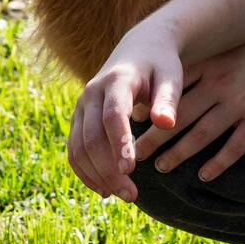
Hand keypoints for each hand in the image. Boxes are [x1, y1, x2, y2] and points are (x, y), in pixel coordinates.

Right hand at [67, 21, 184, 202]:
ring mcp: (82, 105)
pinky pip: (74, 149)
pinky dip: (85, 171)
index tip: (130, 170)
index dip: (119, 143)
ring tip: (123, 196)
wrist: (141, 47)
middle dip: (109, 169)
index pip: (112, 115)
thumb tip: (166, 124)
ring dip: (96, 176)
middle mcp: (92, 92)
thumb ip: (168, 100)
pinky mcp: (78, 117)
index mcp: (117, 80)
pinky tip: (105, 189)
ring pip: (77, 147)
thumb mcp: (171, 76)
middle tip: (132, 195)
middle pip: (91, 137)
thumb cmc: (161, 65)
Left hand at [132, 26, 244, 182]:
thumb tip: (172, 79)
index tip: (127, 122)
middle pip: (180, 116)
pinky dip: (219, 163)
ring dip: (179, 152)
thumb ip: (205, 62)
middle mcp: (222, 84)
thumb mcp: (230, 47)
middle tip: (134, 154)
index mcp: (212, 65)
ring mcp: (241, 103)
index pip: (171, 90)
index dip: (149, 107)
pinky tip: (204, 175)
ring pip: (203, 134)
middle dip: (154, 136)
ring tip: (162, 167)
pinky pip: (236, 146)